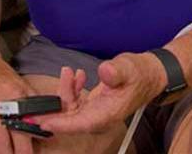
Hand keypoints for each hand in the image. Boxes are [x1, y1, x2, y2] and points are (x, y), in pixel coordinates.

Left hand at [39, 52, 163, 134]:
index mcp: (108, 113)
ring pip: (71, 110)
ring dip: (64, 92)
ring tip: (69, 72)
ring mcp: (97, 112)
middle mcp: (101, 116)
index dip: (61, 124)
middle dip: (55, 108)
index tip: (44, 122)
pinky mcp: (94, 106)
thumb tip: (105, 71)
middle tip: (42, 96)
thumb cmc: (140, 73)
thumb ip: (116, 71)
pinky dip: (71, 90)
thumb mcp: (128, 67)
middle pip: (71, 119)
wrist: (149, 74)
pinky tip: (76, 76)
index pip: (81, 123)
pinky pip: (76, 103)